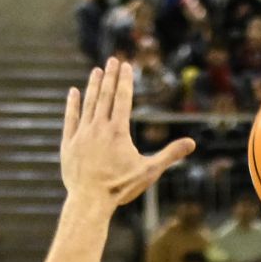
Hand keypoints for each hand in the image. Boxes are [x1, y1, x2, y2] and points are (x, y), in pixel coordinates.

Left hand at [60, 56, 194, 207]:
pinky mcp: (68, 144)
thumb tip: (192, 143)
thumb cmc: (121, 188)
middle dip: (110, 76)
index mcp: (118, 131)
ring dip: (93, 86)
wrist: (89, 201)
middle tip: (113, 60)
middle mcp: (99, 127)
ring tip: (97, 71)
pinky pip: (70, 119)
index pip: (122, 98)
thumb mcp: (149, 171)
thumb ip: (169, 154)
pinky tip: (74, 92)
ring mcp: (82, 134)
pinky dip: (72, 104)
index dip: (125, 80)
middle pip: (106, 96)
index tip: (126, 65)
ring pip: (88, 104)